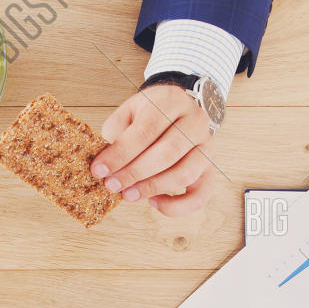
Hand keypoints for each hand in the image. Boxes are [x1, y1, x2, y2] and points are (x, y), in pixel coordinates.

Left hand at [91, 83, 217, 215]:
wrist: (178, 111)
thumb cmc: (148, 115)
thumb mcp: (129, 112)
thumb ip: (116, 132)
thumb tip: (105, 165)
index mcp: (171, 101)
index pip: (146, 130)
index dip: (121, 154)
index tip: (99, 170)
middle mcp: (195, 120)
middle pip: (166, 153)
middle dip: (134, 173)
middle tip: (112, 186)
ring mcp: (207, 145)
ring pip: (184, 174)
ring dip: (152, 189)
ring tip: (128, 195)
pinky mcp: (210, 168)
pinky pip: (200, 195)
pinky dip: (177, 206)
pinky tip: (154, 203)